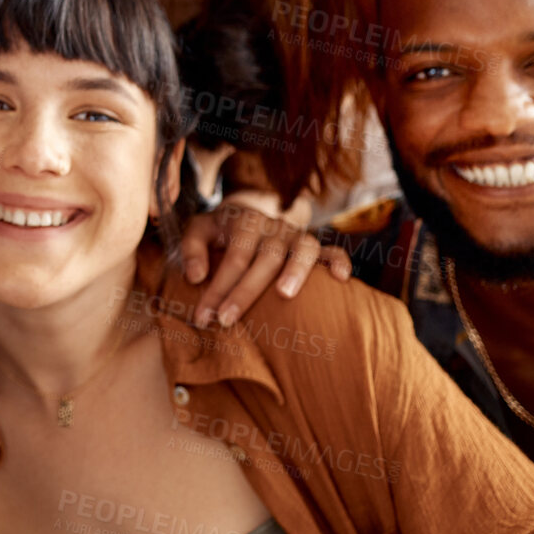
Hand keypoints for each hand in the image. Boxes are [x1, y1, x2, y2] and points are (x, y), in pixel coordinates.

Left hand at [178, 189, 351, 328]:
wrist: (248, 213)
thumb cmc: (221, 232)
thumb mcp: (199, 230)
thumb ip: (191, 249)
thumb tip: (195, 278)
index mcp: (244, 220)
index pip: (233, 257)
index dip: (218, 287)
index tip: (203, 317)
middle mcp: (273, 226)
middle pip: (265, 257)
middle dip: (245, 291)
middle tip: (226, 320)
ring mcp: (296, 236)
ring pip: (303, 249)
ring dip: (296, 270)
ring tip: (284, 294)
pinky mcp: (314, 247)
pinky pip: (332, 251)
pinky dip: (339, 262)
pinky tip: (341, 279)